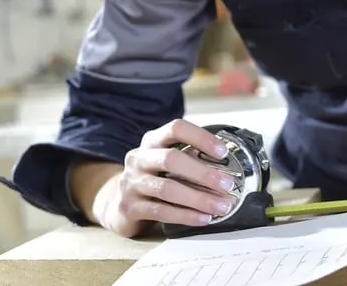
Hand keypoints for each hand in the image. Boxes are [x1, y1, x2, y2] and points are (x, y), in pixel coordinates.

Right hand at [77, 120, 239, 237]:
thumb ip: (190, 158)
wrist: (118, 203)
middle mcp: (138, 158)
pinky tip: (203, 218)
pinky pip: (160, 211)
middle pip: (171, 159)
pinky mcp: (128, 207)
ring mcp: (131, 183)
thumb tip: (228, 167)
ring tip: (221, 206)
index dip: (200, 137)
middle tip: (227, 185)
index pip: (176, 129)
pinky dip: (185, 215)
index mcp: (152, 141)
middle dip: (203, 173)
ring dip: (198, 198)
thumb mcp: (167, 162)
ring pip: (167, 189)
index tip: (222, 152)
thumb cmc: (154, 178)